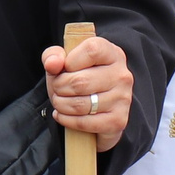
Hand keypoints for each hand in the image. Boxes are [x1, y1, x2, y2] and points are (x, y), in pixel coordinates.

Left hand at [43, 34, 131, 152]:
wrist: (96, 105)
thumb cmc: (78, 77)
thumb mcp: (63, 61)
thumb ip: (53, 55)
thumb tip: (52, 63)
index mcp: (112, 53)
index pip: (91, 51)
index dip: (70, 61)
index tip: (65, 68)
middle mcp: (122, 75)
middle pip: (80, 82)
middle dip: (59, 87)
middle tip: (57, 88)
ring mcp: (122, 99)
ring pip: (80, 105)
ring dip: (61, 104)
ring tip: (59, 101)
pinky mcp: (118, 120)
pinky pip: (84, 123)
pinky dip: (66, 120)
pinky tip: (62, 114)